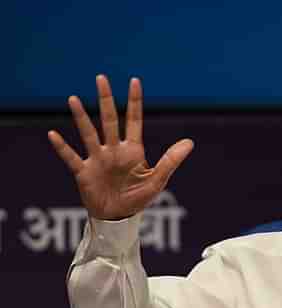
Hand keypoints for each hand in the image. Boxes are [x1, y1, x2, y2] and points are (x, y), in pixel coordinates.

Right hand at [48, 75, 193, 219]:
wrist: (118, 217)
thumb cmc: (137, 198)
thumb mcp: (157, 180)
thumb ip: (171, 161)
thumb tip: (190, 142)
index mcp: (132, 150)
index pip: (133, 120)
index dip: (134, 102)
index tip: (134, 81)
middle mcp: (113, 150)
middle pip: (109, 120)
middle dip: (106, 99)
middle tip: (101, 78)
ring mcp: (98, 159)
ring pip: (88, 133)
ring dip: (81, 117)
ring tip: (74, 99)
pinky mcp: (84, 172)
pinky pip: (71, 157)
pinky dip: (62, 147)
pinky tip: (53, 134)